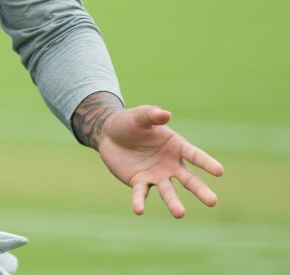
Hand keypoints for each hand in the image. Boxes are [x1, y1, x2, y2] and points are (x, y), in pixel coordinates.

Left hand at [97, 105, 223, 218]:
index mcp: (176, 146)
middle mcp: (170, 164)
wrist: (109, 133)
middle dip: (200, 190)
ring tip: (179, 213)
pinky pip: (141, 193)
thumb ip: (152, 115)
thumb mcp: (140, 115)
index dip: (206, 162)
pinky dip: (140, 201)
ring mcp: (156, 175)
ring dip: (173, 202)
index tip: (219, 171)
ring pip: (168, 191)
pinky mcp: (139, 182)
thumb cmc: (130, 122)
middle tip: (213, 202)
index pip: (194, 155)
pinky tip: (139, 210)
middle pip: (188, 179)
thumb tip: (166, 114)